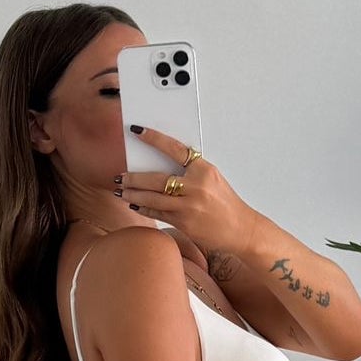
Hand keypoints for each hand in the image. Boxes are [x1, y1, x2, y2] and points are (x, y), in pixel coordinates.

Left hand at [117, 124, 258, 255]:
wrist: (240, 229)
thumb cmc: (225, 202)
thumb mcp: (212, 178)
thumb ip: (190, 170)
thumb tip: (160, 162)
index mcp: (203, 170)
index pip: (174, 148)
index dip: (154, 138)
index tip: (137, 131)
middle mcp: (196, 187)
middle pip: (156, 179)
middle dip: (134, 177)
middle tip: (120, 175)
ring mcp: (189, 207)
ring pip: (153, 198)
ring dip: (133, 194)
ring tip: (121, 191)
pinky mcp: (184, 223)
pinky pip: (158, 213)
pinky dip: (143, 209)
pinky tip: (134, 205)